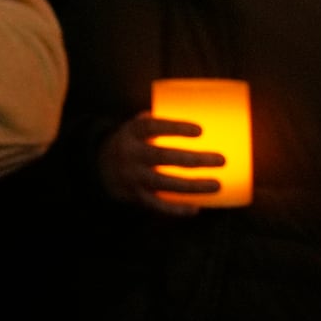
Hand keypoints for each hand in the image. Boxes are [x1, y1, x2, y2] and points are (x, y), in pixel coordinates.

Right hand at [96, 112, 224, 215]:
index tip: (200, 131)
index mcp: (131, 133)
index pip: (152, 128)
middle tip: (221, 160)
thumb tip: (191, 110)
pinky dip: (176, 209)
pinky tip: (196, 209)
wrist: (100, 167)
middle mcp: (130, 155)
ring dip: (192, 186)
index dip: (175, 129)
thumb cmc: (129, 142)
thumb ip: (158, 120)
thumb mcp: (134, 126)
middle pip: (164, 157)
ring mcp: (132, 177)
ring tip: (217, 184)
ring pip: (164, 183)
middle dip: (194, 160)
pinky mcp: (135, 195)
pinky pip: (157, 205)